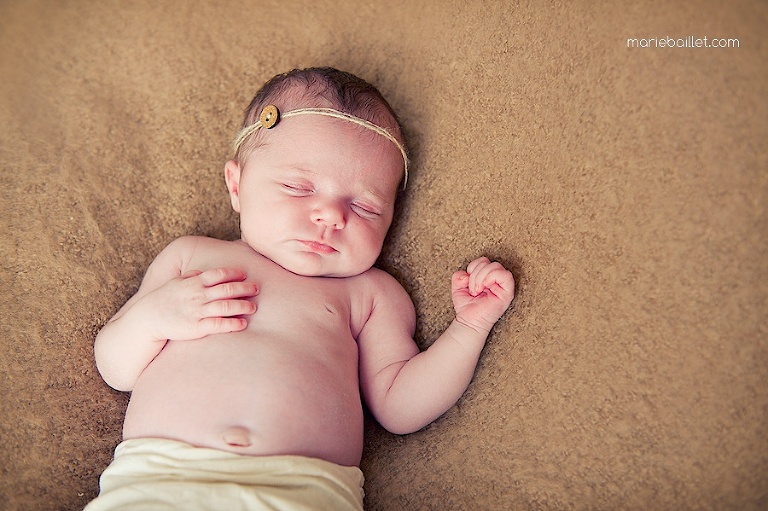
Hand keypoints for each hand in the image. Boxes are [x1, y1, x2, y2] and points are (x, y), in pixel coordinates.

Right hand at [141, 267, 257, 340]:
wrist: (148, 318)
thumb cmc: (163, 299)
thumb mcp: (175, 283)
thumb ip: (190, 277)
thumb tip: (201, 273)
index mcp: (194, 282)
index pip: (218, 274)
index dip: (233, 273)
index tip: (245, 274)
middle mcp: (198, 295)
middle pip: (227, 289)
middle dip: (244, 288)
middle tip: (256, 289)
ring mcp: (198, 311)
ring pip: (226, 306)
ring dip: (242, 306)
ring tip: (253, 307)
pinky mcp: (197, 327)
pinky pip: (218, 324)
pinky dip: (232, 323)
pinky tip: (243, 324)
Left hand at [451, 257, 514, 332]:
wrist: (469, 322)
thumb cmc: (467, 306)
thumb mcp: (457, 287)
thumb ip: (458, 276)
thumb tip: (465, 274)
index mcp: (487, 277)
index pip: (483, 261)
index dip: (473, 267)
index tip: (468, 283)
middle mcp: (497, 280)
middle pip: (488, 262)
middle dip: (476, 274)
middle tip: (473, 289)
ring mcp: (503, 286)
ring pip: (496, 266)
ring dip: (481, 277)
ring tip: (478, 290)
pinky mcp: (508, 293)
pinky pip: (506, 275)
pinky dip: (491, 277)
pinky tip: (485, 287)